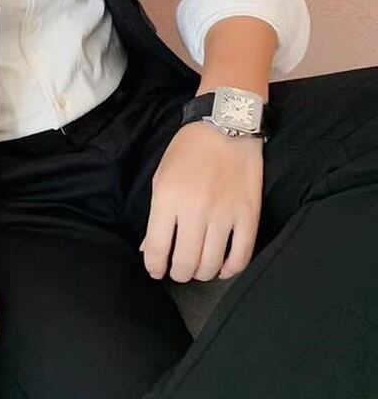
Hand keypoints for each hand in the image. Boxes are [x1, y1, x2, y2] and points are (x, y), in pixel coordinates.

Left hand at [139, 121, 263, 282]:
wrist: (226, 124)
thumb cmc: (188, 149)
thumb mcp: (162, 177)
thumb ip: (155, 215)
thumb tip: (149, 249)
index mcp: (168, 198)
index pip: (157, 248)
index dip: (155, 266)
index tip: (156, 270)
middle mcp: (195, 210)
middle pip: (185, 263)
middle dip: (178, 273)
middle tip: (177, 270)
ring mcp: (224, 214)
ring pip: (211, 265)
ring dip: (201, 273)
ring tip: (197, 267)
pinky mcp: (249, 215)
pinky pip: (241, 256)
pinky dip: (230, 269)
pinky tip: (222, 267)